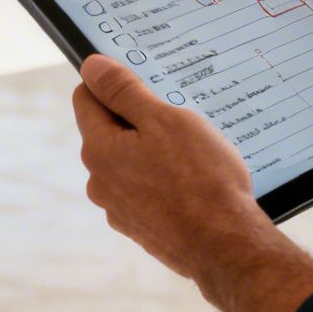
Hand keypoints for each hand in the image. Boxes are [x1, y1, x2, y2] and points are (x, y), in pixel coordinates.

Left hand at [72, 56, 312, 311]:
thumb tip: (91, 66)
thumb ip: (124, 91)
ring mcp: (119, 208)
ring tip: (191, 153)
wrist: (225, 245)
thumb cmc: (200, 179)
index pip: (86, 97)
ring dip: (152, 150)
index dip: (113, 83)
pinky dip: (162, 179)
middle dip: (138, 119)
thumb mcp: (164, 119)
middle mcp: (100, 180)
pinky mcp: (141, 227)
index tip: (145, 82)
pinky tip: (192, 181)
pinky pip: (145, 189)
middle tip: (178, 118)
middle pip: (108, 130)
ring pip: (129, 161)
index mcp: (99, 149)